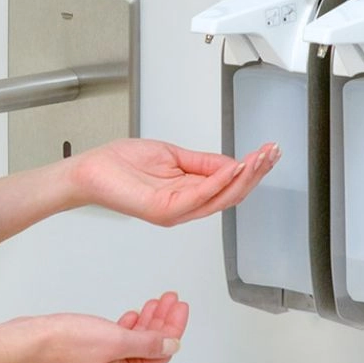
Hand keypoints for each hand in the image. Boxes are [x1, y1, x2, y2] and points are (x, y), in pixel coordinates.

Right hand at [10, 291, 189, 362]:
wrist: (30, 342)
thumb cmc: (65, 343)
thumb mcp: (115, 340)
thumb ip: (147, 343)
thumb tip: (172, 346)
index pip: (160, 353)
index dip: (174, 328)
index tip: (180, 307)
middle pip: (148, 348)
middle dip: (163, 322)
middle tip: (171, 301)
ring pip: (133, 343)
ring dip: (146, 322)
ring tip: (156, 303)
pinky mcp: (86, 356)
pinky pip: (116, 342)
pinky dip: (127, 327)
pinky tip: (130, 316)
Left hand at [64, 138, 279, 226]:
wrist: (91, 170)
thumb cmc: (121, 164)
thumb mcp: (172, 156)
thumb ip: (202, 162)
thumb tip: (233, 163)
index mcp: (189, 194)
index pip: (229, 186)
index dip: (252, 170)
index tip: (269, 152)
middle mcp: (186, 207)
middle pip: (231, 194)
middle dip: (256, 173)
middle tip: (272, 154)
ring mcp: (176, 211)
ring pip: (220, 197)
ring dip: (244, 177)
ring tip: (260, 158)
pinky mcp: (163, 209)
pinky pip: (198, 195)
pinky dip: (219, 181)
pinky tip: (234, 167)